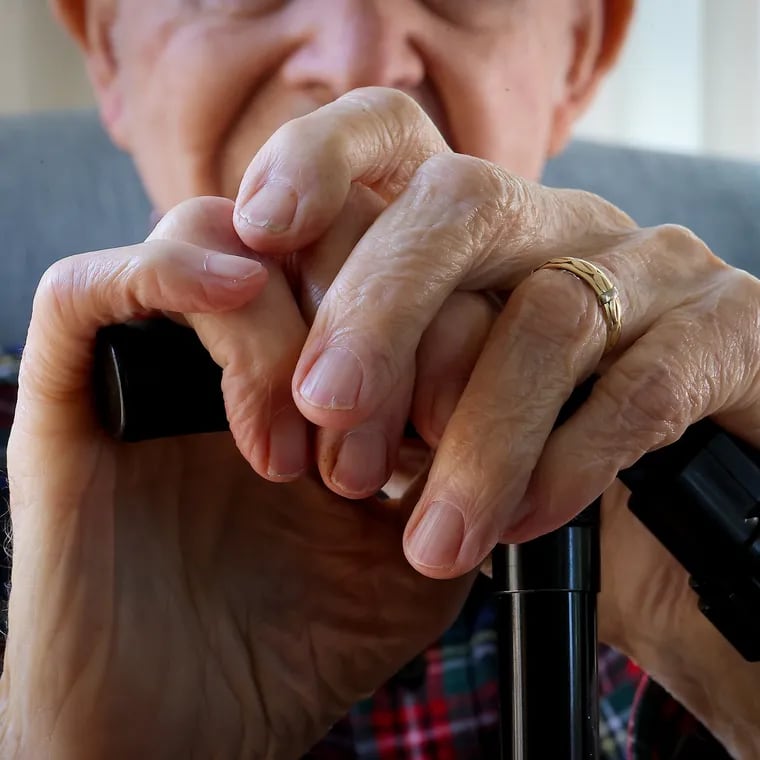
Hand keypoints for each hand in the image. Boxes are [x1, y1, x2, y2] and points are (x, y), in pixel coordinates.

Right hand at [0, 198, 472, 758]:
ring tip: (295, 455)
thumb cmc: (302, 643)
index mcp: (320, 371)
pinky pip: (89, 287)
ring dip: (279, 329)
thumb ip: (466, 469)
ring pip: (214, 235)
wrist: (185, 728)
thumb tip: (509, 384)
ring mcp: (154, 358)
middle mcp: (241, 345)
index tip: (447, 434)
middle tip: (367, 454)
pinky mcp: (71, 389)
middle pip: (311, 228)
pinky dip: (167, 274)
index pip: (396, 266)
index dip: (441, 325)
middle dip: (365, 327)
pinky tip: (229, 309)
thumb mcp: (418, 555)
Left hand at [230, 87, 759, 755]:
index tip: (257, 228)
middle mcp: (560, 225)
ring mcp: (651, 269)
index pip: (392, 134)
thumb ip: (364, 386)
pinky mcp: (728, 331)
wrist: (683, 511)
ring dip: (474, 440)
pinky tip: (520, 523)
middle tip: (325, 408)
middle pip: (457, 203)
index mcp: (477, 230)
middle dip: (379, 308)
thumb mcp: (424, 418)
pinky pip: (637, 390)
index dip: (318, 159)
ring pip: (545, 315)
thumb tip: (282, 389)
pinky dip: (563, 466)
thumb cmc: (526, 455)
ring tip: (431, 541)